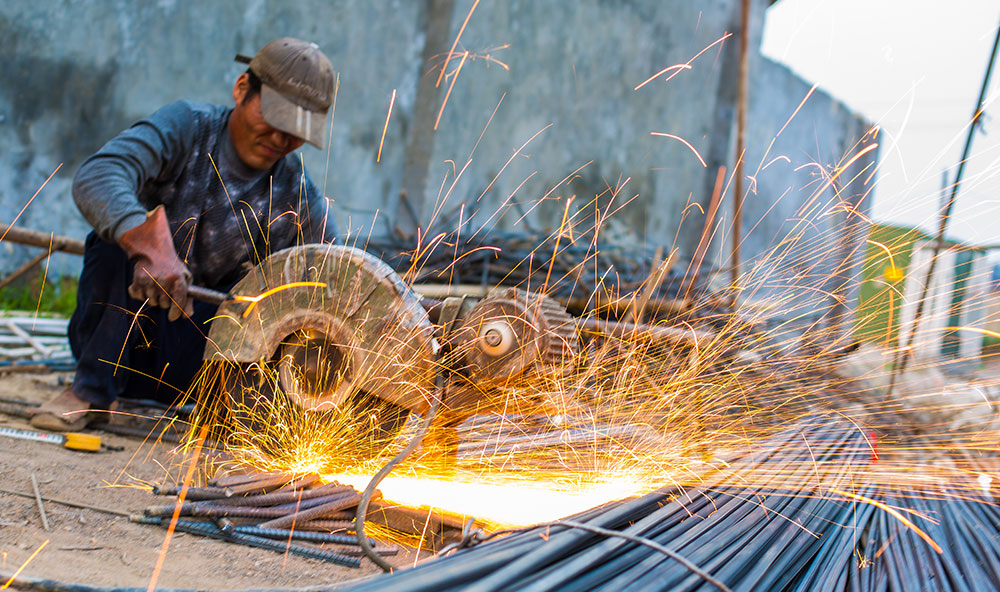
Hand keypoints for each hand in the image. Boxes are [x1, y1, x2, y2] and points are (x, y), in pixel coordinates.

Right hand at [119, 205, 194, 320]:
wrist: (154, 250)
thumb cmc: (172, 267)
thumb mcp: (185, 279)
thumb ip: (187, 298)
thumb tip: (187, 315)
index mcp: (178, 279)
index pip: (178, 302)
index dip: (176, 312)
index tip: (173, 317)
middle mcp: (164, 280)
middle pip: (164, 305)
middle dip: (165, 301)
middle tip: (165, 289)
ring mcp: (150, 280)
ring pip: (152, 302)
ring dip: (154, 297)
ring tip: (156, 285)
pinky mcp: (138, 280)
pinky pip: (139, 297)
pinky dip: (141, 294)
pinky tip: (146, 285)